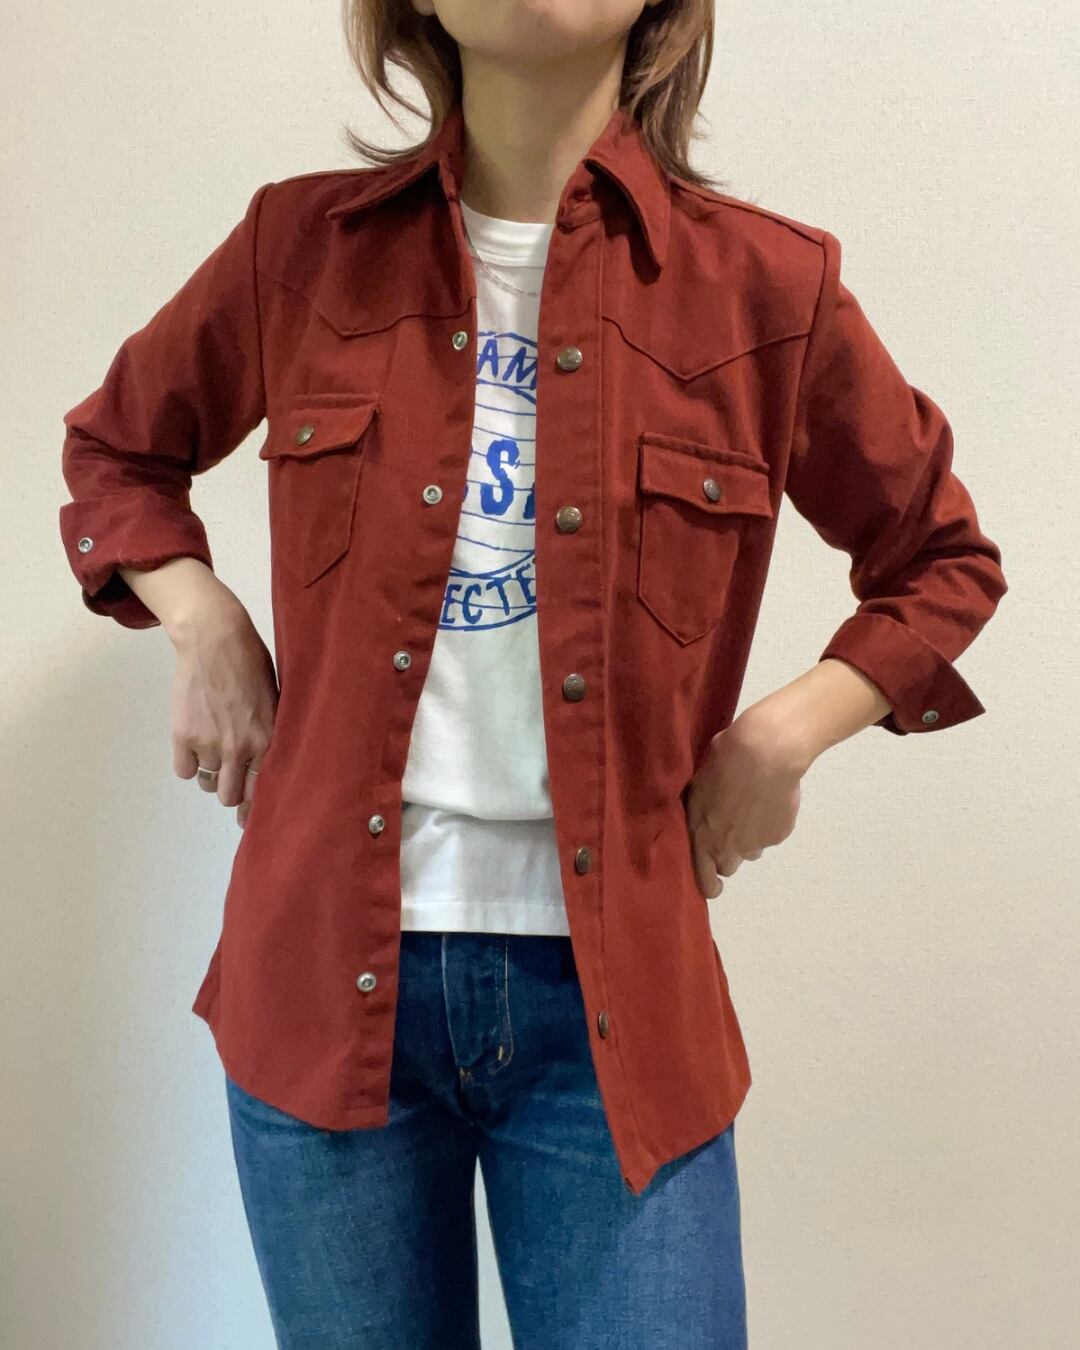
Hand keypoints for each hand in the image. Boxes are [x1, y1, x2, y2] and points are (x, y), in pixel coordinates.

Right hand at [167, 591, 278, 828]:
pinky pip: (185, 771)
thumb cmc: (252, 663)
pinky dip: (189, 763)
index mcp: (268, 740)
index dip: (255, 806)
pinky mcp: (183, 736)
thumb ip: (271, 734)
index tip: (250, 814)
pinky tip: (196, 746)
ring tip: (214, 752)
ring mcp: (209, 744)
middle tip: (231, 779)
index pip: (262, 791)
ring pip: (208, 785)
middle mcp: (240, 749)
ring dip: (212, 775)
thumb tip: (270, 764)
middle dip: (232, 790)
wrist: (215, 639)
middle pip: (231, 797)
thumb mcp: (275, 701)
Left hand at [683, 710, 805, 898]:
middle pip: (728, 866)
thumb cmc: (724, 760)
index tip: (713, 885)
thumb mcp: (700, 783)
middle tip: (732, 830)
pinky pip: (773, 834)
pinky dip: (771, 822)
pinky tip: (770, 799)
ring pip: (752, 850)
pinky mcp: (779, 834)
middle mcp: (728, 846)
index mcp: (701, 834)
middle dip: (728, 854)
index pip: (704, 878)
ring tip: (753, 808)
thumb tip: (705, 807)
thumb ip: (701, 806)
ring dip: (750, 837)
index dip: (709, 885)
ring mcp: (756, 843)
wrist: (764, 754)